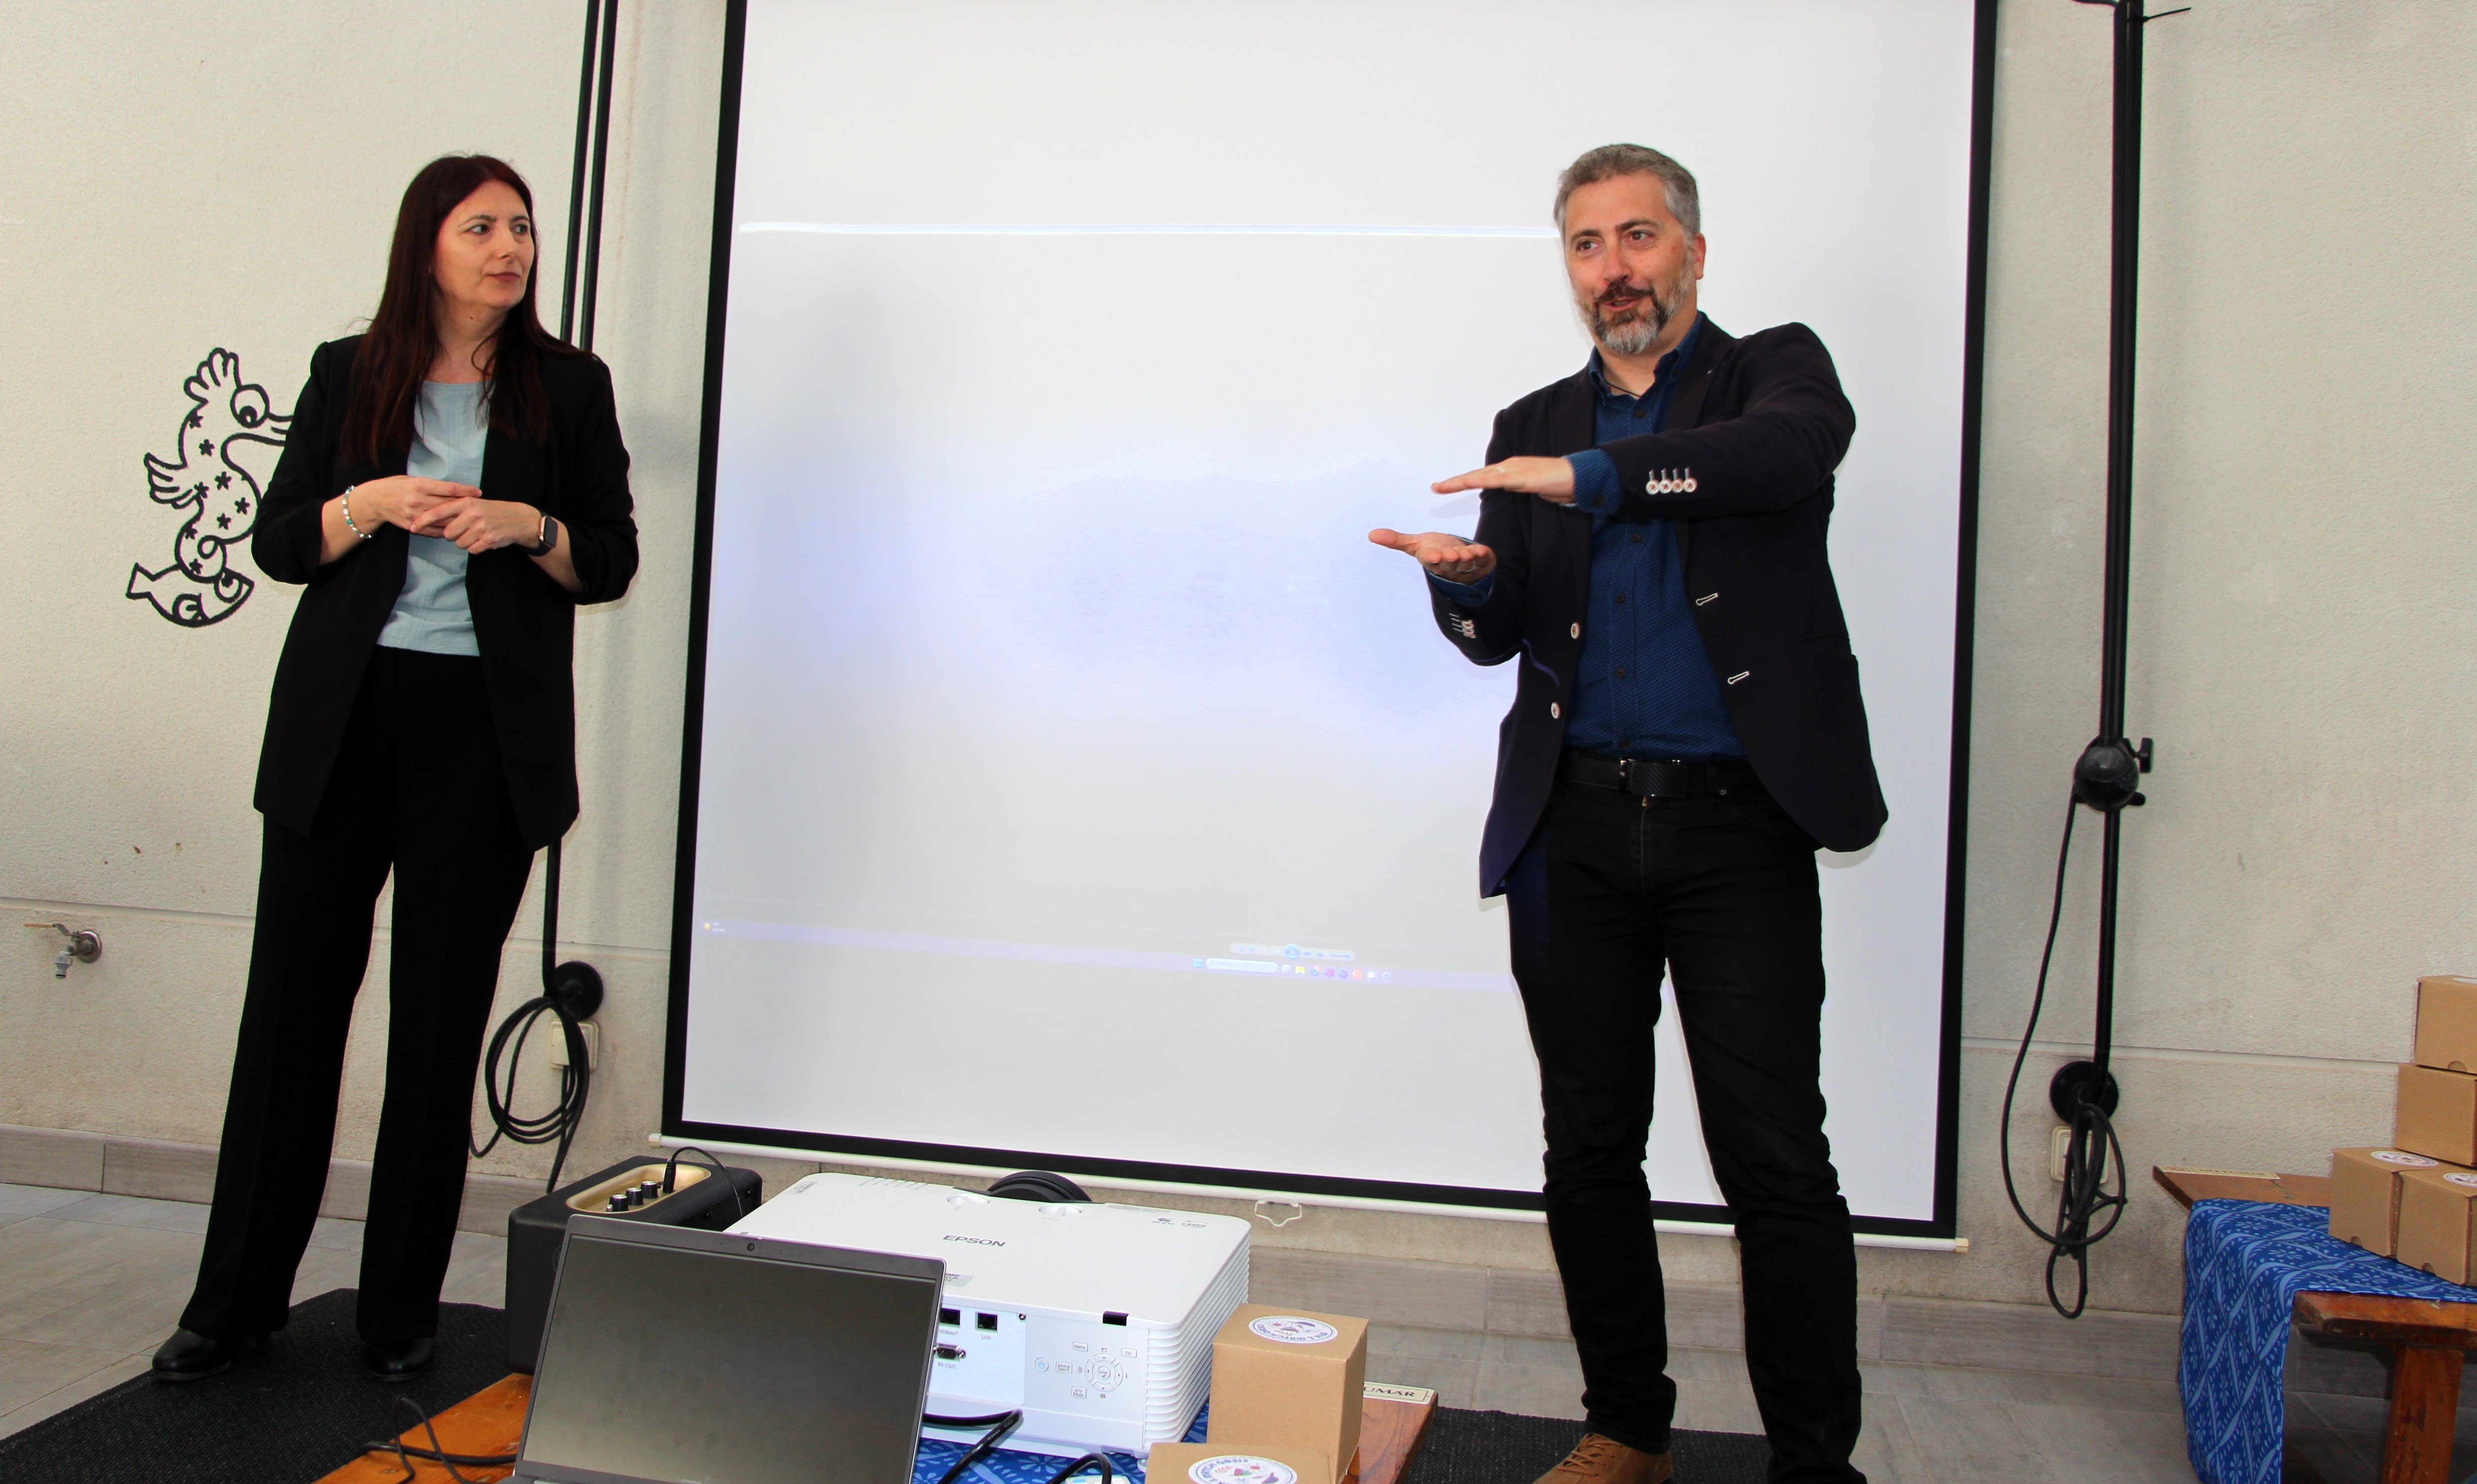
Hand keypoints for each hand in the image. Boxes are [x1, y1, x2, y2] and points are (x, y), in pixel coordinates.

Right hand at [346, 475, 483, 530]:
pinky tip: (454, 529)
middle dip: (465, 507)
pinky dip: (445, 530)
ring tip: (471, 520)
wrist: (374, 501)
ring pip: (443, 520)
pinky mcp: (411, 526)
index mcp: (420, 485)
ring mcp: (414, 515)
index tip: (478, 492)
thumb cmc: (396, 486)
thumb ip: (431, 485)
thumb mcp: (412, 479)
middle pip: (449, 505)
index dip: (466, 491)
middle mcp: (418, 500)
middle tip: (478, 508)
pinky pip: (433, 531)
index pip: (449, 489)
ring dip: (458, 521)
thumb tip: (454, 490)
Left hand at [414, 498, 542, 553]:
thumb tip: (433, 521)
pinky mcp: (489, 539)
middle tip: (464, 531)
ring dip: (465, 542)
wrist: (519, 519)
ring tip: (477, 535)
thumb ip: (455, 509)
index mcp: (466, 502)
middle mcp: (472, 513)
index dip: (423, 521)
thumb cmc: (493, 512)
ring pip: (459, 543)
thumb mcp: (474, 504)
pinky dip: (476, 547)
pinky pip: (472, 549)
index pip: (438, 512)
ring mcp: (481, 527)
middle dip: (453, 535)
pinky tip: (484, 540)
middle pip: (448, 533)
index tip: (412, 527)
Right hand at [1369, 528, 1495, 582]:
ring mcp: (1465, 565)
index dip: (1432, 558)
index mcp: (1432, 560)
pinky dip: (1482, 555)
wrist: (1458, 559)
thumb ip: (1395, 540)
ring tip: (1466, 553)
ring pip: (1465, 564)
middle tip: (1450, 555)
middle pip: (1448, 564)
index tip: (1432, 555)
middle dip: (1449, 560)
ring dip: (1466, 559)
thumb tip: (1371, 534)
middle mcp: (1448, 565)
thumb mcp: (1415, 545)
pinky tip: (1482, 550)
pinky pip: (1481, 559)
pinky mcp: (1480, 560)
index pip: (1430, 560)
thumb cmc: (1435, 550)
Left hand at [1430, 456, 1576, 504]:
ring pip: (1482, 477)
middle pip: (1477, 475)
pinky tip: (1467, 484)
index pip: (1483, 476)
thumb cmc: (1559, 483)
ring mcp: (1515, 470)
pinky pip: (1497, 481)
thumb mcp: (1533, 487)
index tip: (1447, 486)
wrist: (1578, 476)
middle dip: (1455, 482)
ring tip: (1442, 487)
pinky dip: (1480, 482)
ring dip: (1461, 482)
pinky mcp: (1522, 477)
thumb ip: (1519, 486)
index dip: (1464, 481)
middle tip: (1435, 487)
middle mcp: (1509, 466)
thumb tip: (1510, 488)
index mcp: (1511, 469)